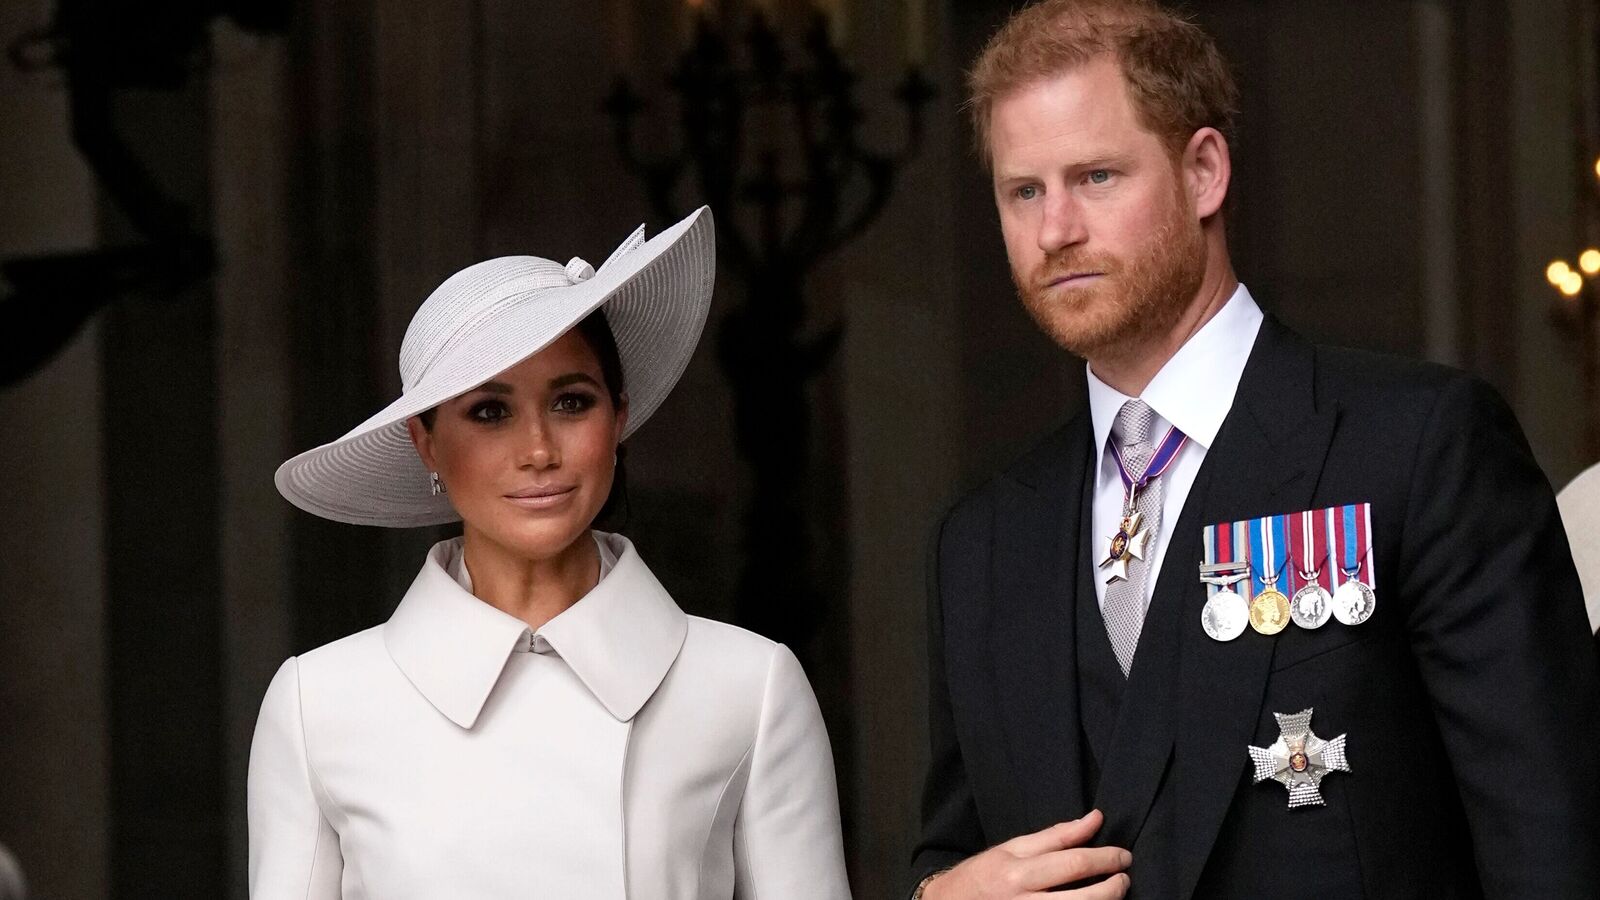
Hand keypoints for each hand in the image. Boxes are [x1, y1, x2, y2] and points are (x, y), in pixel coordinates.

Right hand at [922, 810, 1130, 899]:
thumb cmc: (982, 875)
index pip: (1073, 862)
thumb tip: (1093, 819)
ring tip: (1116, 891)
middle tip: (1125, 875)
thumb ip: (1055, 836)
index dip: (1105, 858)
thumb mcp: (1012, 849)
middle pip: (1084, 896)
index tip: (1122, 855)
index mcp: (1018, 872)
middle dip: (1113, 885)